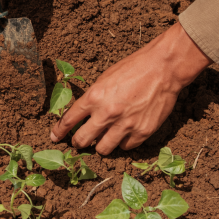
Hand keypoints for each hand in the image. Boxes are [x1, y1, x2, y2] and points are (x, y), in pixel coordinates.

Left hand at [50, 23, 212, 154]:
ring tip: (104, 139)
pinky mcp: (142, 132)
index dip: (58, 132)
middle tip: (79, 142)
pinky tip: (124, 135)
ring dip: (100, 146)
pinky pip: (125, 147)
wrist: (163, 68)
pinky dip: (123, 143)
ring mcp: (125, 125)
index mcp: (94, 97)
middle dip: (78, 143)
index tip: (54, 137)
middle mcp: (107, 113)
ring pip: (103, 149)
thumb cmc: (134, 68)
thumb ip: (93, 98)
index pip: (69, 120)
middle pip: (82, 140)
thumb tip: (83, 114)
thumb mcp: (105, 78)